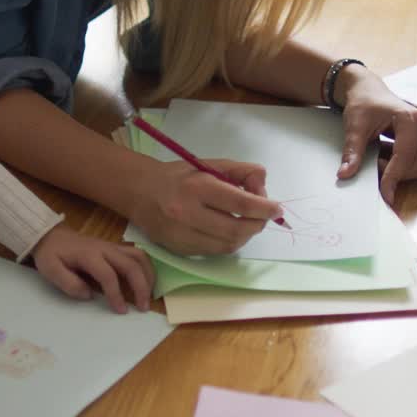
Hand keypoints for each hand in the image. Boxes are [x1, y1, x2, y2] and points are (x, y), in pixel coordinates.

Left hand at [30, 226, 155, 313]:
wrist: (52, 236)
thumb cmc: (51, 254)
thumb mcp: (50, 270)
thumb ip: (68, 283)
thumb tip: (89, 295)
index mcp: (89, 255)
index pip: (108, 275)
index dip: (116, 294)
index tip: (121, 310)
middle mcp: (105, 248)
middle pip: (131, 264)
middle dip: (141, 286)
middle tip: (144, 307)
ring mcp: (112, 246)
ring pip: (139, 256)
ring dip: (148, 275)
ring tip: (149, 294)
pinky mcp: (116, 248)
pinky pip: (137, 254)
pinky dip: (146, 268)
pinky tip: (146, 281)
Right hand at [129, 159, 282, 255]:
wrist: (140, 192)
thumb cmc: (179, 176)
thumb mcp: (208, 164)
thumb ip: (240, 171)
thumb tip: (263, 186)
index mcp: (197, 187)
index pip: (240, 203)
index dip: (264, 208)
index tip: (276, 209)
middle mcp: (187, 213)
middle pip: (237, 230)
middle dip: (257, 224)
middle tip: (263, 217)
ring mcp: (182, 235)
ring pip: (228, 245)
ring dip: (244, 236)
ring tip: (245, 222)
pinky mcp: (179, 250)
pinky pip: (214, 252)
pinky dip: (227, 242)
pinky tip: (226, 230)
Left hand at [335, 66, 416, 203]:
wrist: (369, 92)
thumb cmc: (364, 104)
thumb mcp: (354, 126)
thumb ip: (352, 151)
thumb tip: (345, 174)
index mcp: (410, 118)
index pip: (405, 156)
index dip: (393, 177)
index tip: (384, 194)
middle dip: (399, 174)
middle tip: (376, 167)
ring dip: (409, 173)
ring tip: (387, 161)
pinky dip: (416, 169)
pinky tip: (397, 162)